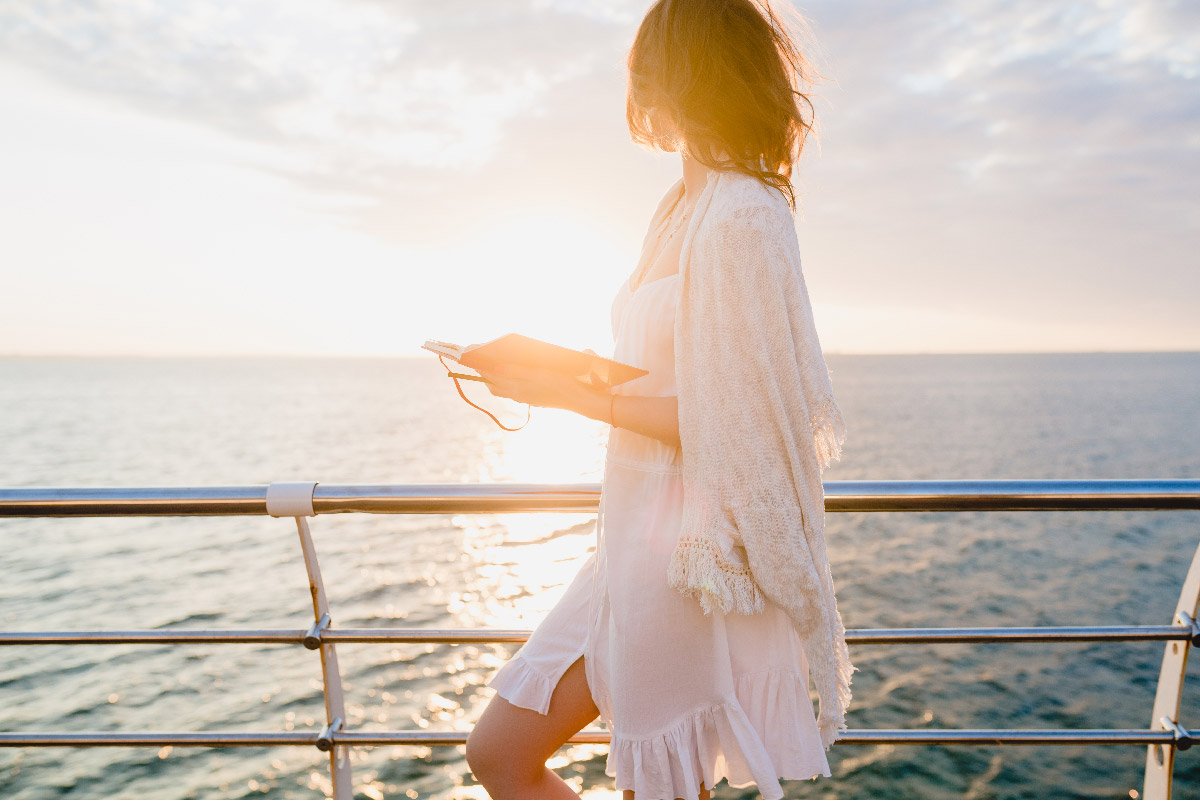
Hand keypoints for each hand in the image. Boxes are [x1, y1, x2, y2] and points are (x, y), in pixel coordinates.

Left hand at [475, 363, 592, 409]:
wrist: (576, 398)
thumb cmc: (557, 382)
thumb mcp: (534, 373)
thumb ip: (512, 371)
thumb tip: (493, 367)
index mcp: (516, 388)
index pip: (491, 377)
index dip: (481, 367)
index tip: (472, 358)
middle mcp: (518, 395)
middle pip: (494, 386)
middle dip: (485, 374)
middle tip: (480, 362)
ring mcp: (526, 398)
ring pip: (504, 390)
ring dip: (496, 379)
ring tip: (492, 369)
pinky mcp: (534, 398)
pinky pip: (514, 391)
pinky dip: (508, 383)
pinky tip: (513, 376)